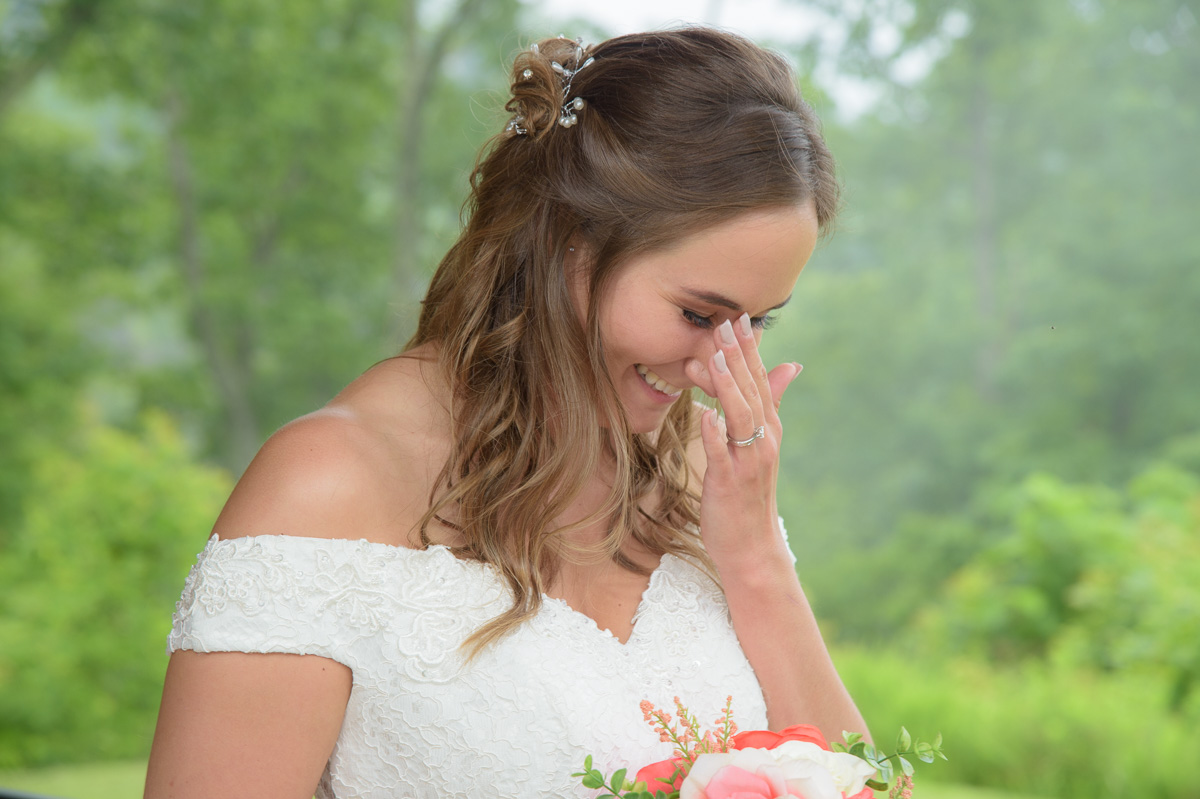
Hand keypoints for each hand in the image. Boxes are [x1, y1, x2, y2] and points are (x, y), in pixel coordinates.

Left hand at [684, 314, 800, 573]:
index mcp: (768, 429)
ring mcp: (747, 462)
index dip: (749, 350)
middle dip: (738, 357)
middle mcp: (763, 441)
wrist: (750, 546)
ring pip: (739, 417)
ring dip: (728, 386)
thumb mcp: (759, 445)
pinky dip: (713, 434)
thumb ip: (768, 404)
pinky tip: (704, 413)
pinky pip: (720, 454)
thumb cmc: (748, 494)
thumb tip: (789, 365)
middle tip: (725, 323)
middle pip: (751, 391)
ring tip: (714, 357)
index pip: (760, 381)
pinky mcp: (729, 483)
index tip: (739, 318)